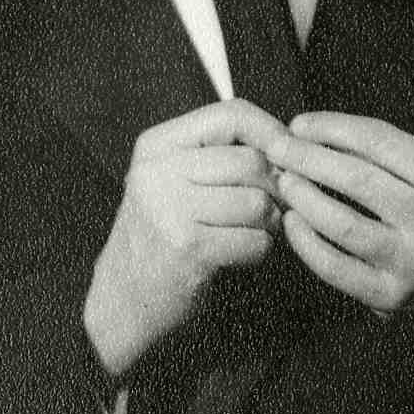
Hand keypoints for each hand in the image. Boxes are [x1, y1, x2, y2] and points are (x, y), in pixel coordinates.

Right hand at [83, 97, 288, 376]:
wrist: (122, 299)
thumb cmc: (162, 236)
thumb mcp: (175, 181)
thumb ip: (220, 156)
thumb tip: (292, 145)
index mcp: (157, 145)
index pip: (231, 114)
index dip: (272, 133)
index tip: (288, 157)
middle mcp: (158, 171)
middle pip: (251, 160)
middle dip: (276, 188)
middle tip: (272, 209)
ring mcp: (169, 209)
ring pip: (257, 201)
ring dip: (268, 224)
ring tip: (250, 233)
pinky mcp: (187, 248)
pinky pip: (254, 240)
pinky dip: (258, 251)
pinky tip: (238, 257)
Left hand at [267, 112, 413, 346]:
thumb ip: (396, 160)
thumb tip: (324, 137)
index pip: (379, 141)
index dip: (332, 128)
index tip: (300, 123)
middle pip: (355, 178)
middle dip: (307, 158)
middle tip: (278, 147)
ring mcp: (410, 262)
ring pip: (340, 222)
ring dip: (303, 198)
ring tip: (284, 182)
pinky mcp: (389, 296)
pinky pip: (334, 266)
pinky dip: (306, 242)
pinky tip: (294, 223)